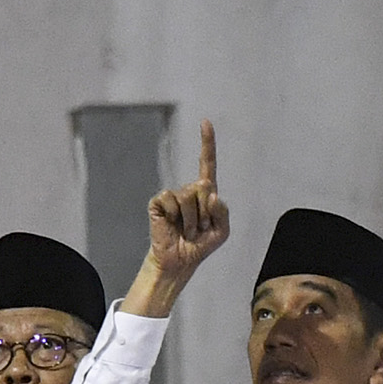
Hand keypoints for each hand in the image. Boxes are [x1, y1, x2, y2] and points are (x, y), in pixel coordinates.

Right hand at [134, 120, 230, 311]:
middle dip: (206, 212)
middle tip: (199, 228)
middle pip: (204, 186)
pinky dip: (175, 216)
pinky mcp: (159, 202)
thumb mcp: (222, 231)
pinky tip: (172, 225)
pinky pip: (171, 200)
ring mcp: (173, 195)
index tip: (205, 122)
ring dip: (192, 219)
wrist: (180, 260)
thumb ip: (223, 211)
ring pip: (189, 196)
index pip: (207, 164)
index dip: (207, 143)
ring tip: (187, 231)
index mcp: (206, 194)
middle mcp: (190, 190)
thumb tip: (211, 194)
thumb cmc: (201, 245)